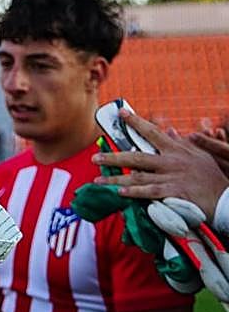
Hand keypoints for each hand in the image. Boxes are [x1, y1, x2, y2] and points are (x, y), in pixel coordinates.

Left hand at [93, 110, 228, 221]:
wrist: (225, 197)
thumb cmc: (211, 177)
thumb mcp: (200, 154)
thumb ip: (183, 143)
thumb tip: (169, 130)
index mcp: (177, 149)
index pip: (153, 132)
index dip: (136, 122)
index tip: (120, 113)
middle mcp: (171, 161)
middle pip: (137, 157)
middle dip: (114, 157)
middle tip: (95, 157)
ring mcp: (172, 177)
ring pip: (138, 177)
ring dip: (116, 179)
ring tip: (98, 180)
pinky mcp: (174, 192)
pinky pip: (150, 192)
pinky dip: (135, 192)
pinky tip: (120, 193)